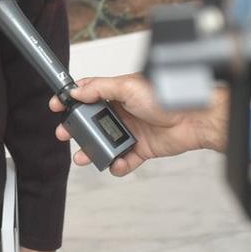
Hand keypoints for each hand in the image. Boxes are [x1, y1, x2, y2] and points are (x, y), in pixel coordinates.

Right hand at [51, 75, 227, 175]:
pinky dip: (118, 165)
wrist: (194, 119)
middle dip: (77, 130)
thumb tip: (76, 90)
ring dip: (93, 151)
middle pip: (92, 122)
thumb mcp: (128, 86)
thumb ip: (100, 88)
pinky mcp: (141, 148)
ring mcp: (131, 131)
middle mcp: (122, 111)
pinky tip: (117, 164)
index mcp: (117, 93)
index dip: (71, 100)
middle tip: (65, 134)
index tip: (57, 105)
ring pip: (105, 143)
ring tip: (84, 156)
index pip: (88, 94)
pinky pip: (124, 160)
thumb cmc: (166, 97)